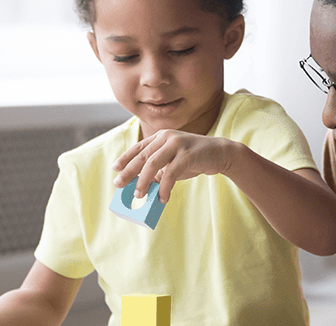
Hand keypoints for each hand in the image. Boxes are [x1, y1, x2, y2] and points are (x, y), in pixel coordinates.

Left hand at [112, 130, 235, 202]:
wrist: (220, 153)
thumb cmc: (195, 158)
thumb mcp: (174, 161)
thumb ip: (159, 169)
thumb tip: (142, 185)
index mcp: (162, 136)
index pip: (139, 147)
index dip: (125, 158)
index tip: (115, 169)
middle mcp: (167, 137)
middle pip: (142, 156)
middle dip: (128, 172)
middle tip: (119, 185)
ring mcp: (177, 144)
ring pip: (152, 164)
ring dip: (143, 182)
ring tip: (139, 195)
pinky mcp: (187, 155)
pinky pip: (170, 174)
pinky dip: (164, 188)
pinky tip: (163, 198)